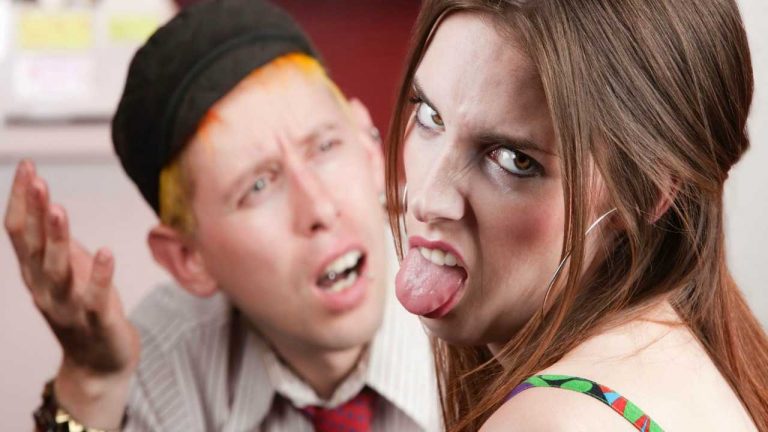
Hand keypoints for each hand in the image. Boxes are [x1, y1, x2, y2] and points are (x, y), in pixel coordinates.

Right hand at [4, 161, 139, 426]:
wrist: (99, 365)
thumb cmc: (85, 309)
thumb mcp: (67, 270)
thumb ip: (55, 243)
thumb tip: (46, 205)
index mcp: (34, 273)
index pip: (20, 232)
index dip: (21, 199)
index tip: (27, 166)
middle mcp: (43, 289)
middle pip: (32, 248)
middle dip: (33, 212)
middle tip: (36, 180)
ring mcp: (68, 307)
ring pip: (57, 271)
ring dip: (56, 239)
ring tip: (58, 209)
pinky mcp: (97, 322)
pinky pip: (95, 297)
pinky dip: (100, 274)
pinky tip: (105, 250)